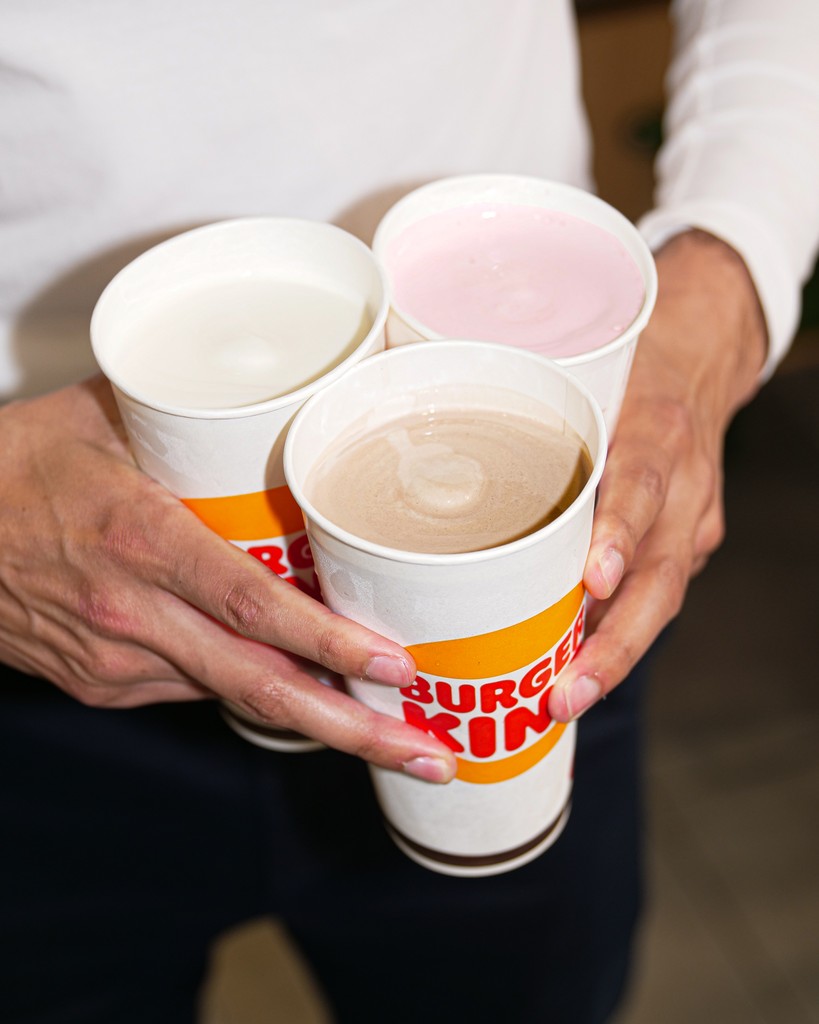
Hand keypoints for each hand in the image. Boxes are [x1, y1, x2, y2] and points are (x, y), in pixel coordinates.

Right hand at [0, 375, 455, 781]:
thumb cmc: (12, 467)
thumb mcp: (101, 417)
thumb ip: (191, 418)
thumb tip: (277, 391)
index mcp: (141, 541)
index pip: (254, 605)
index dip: (330, 644)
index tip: (397, 666)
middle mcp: (133, 614)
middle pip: (260, 685)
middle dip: (354, 728)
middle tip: (428, 752)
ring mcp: (117, 661)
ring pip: (235, 697)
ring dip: (316, 719)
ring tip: (389, 734)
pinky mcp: (105, 683)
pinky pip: (197, 687)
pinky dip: (253, 689)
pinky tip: (302, 690)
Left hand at [549, 230, 767, 720]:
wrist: (704, 354)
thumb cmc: (627, 360)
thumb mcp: (583, 361)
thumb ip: (524, 398)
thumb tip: (417, 438)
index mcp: (654, 426)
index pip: (641, 483)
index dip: (618, 536)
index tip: (589, 584)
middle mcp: (684, 482)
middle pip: (661, 575)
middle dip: (613, 642)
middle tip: (563, 692)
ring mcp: (694, 519)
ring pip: (663, 598)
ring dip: (615, 654)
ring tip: (565, 700)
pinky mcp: (691, 542)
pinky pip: (658, 594)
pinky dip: (618, 631)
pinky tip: (577, 667)